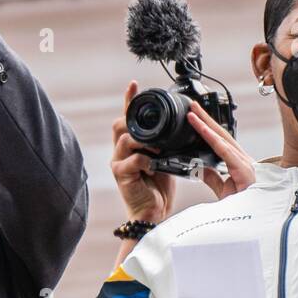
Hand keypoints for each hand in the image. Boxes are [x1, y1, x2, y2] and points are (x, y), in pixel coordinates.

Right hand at [112, 81, 174, 222]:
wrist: (153, 212)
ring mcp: (119, 163)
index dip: (129, 100)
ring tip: (157, 147)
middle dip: (134, 120)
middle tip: (151, 123)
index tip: (134, 85)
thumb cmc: (159, 186)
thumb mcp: (164, 157)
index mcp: (132, 145)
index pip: (128, 118)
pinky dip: (145, 159)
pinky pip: (131, 160)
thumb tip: (178, 124)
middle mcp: (121, 152)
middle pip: (120, 124)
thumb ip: (163, 142)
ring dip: (143, 140)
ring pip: (124, 139)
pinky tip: (154, 164)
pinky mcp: (122, 176)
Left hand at [188, 101, 255, 198]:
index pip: (220, 140)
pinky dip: (213, 139)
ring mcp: (244, 163)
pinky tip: (203, 130)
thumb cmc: (247, 203)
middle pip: (221, 134)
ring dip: (206, 125)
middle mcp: (242, 159)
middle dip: (206, 118)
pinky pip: (225, 151)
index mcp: (238, 162)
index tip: (195, 117)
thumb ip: (213, 177)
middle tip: (192, 105)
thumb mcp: (223, 189)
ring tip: (193, 114)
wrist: (258, 218)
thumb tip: (200, 168)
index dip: (207, 128)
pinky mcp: (243, 170)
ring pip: (222, 139)